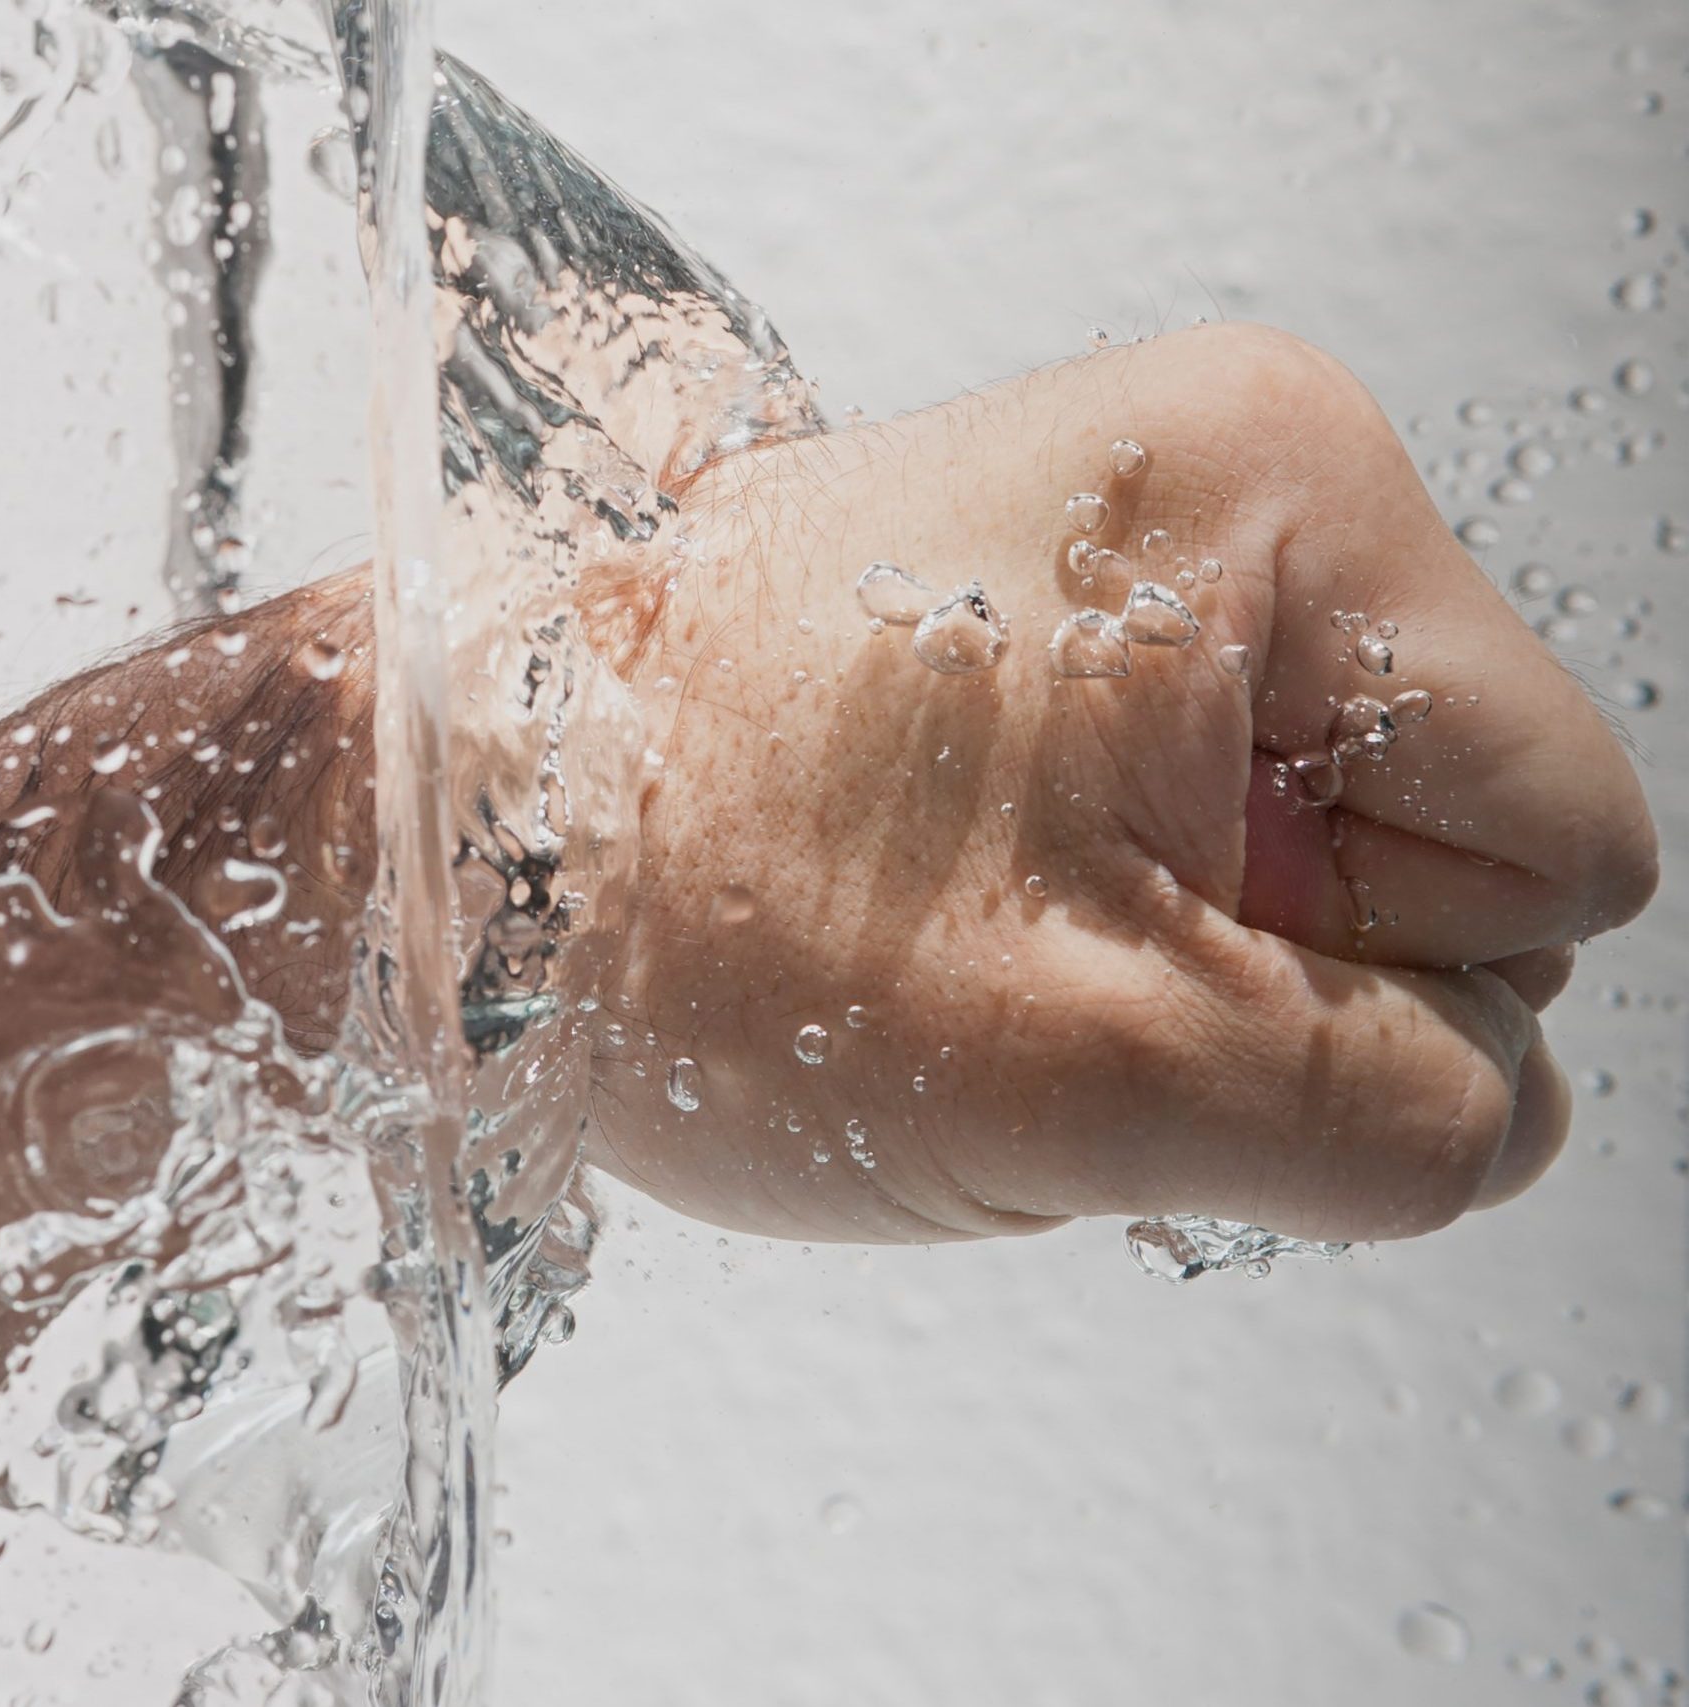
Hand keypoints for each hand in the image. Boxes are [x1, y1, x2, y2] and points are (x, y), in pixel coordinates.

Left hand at [586, 324, 1656, 1244]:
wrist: (429, 822)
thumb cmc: (675, 892)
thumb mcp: (1097, 1076)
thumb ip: (1393, 1122)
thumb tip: (1496, 1108)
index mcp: (1282, 501)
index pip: (1561, 849)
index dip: (1385, 990)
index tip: (1152, 984)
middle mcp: (1212, 474)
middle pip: (1437, 839)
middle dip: (1263, 965)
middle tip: (1032, 965)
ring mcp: (1116, 537)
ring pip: (1299, 853)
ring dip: (1163, 954)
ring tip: (958, 933)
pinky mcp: (1034, 612)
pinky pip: (1179, 822)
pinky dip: (1086, 913)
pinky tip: (939, 909)